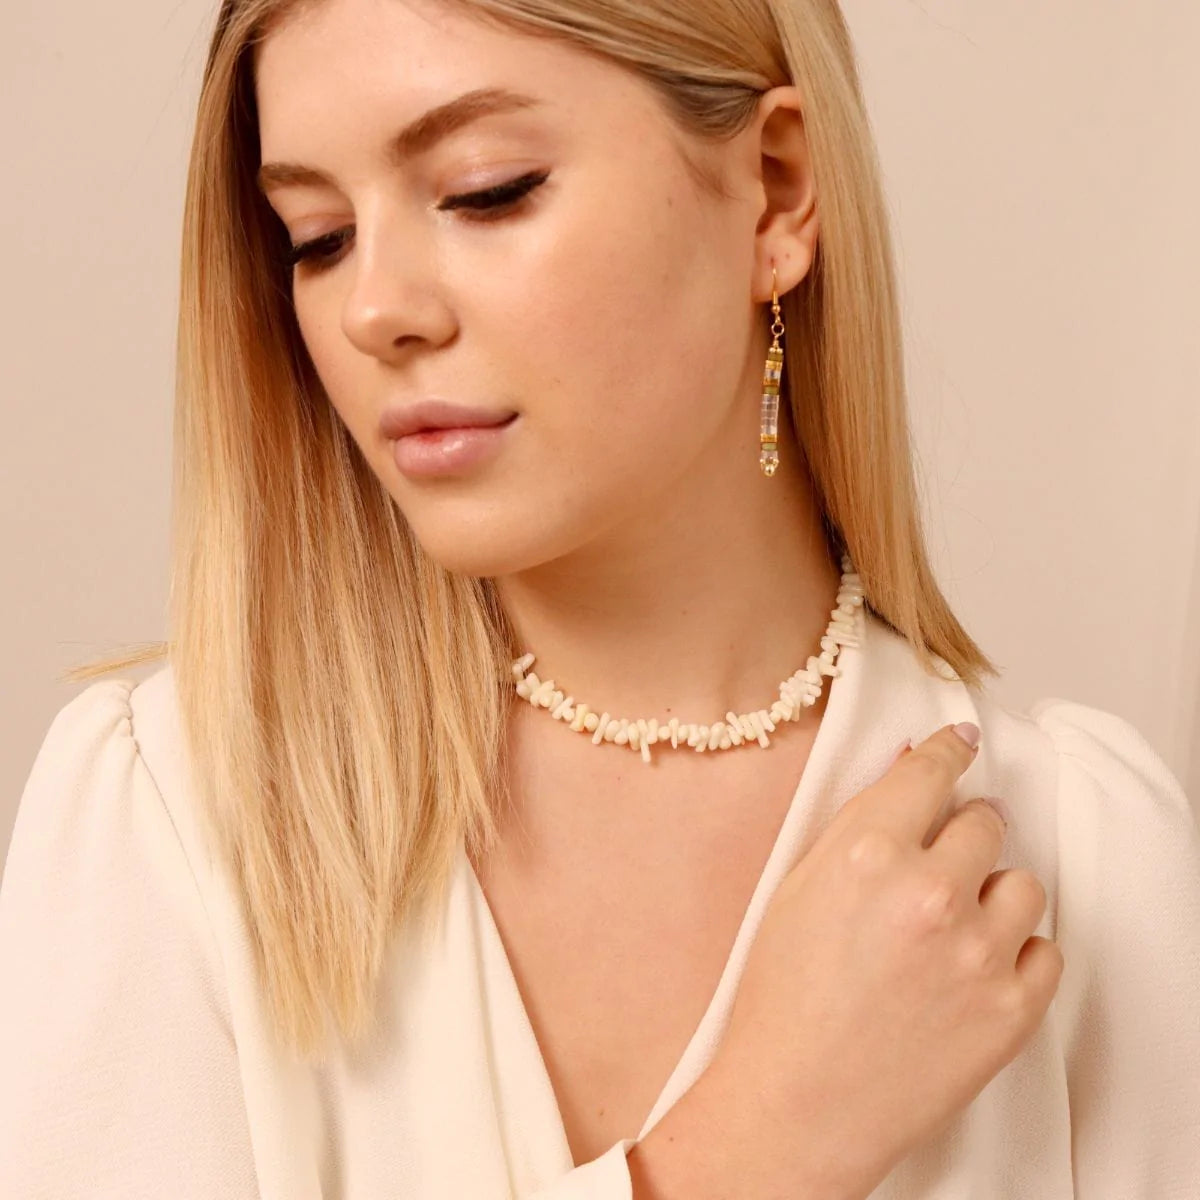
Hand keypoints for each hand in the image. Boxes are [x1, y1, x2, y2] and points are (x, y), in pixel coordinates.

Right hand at [708, 723, 1062, 1198]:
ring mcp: (976, 952)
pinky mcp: (1011, 1009)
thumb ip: (857, 823)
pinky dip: (1017, 954)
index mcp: (867, 853)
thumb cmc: (782, 997)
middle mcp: (928, 892)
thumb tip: (906, 768)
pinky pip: (1046, 951)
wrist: (798, 1101)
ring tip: (955, 926)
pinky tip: (974, 968)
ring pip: (1023, 883)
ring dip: (993, 893)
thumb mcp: (799, 888)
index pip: (933, 771)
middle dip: (965, 832)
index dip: (949, 749)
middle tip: (941, 862)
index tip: (962, 741)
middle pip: (986, 822)